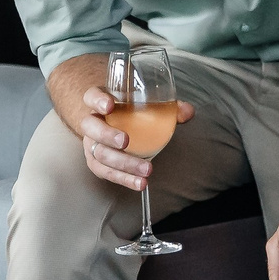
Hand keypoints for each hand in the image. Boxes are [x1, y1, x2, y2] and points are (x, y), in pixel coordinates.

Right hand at [75, 84, 194, 191]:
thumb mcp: (142, 104)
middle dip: (107, 135)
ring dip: (122, 163)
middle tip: (126, 141)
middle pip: (90, 127)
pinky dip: (123, 179)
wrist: (109, 122)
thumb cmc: (126, 110)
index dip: (98, 100)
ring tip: (145, 169)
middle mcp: (91, 122)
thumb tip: (187, 111)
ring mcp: (91, 143)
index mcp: (98, 102)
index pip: (91, 96)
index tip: (109, 105)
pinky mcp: (96, 162)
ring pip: (99, 153)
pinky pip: (106, 172)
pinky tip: (139, 183)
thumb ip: (166, 107)